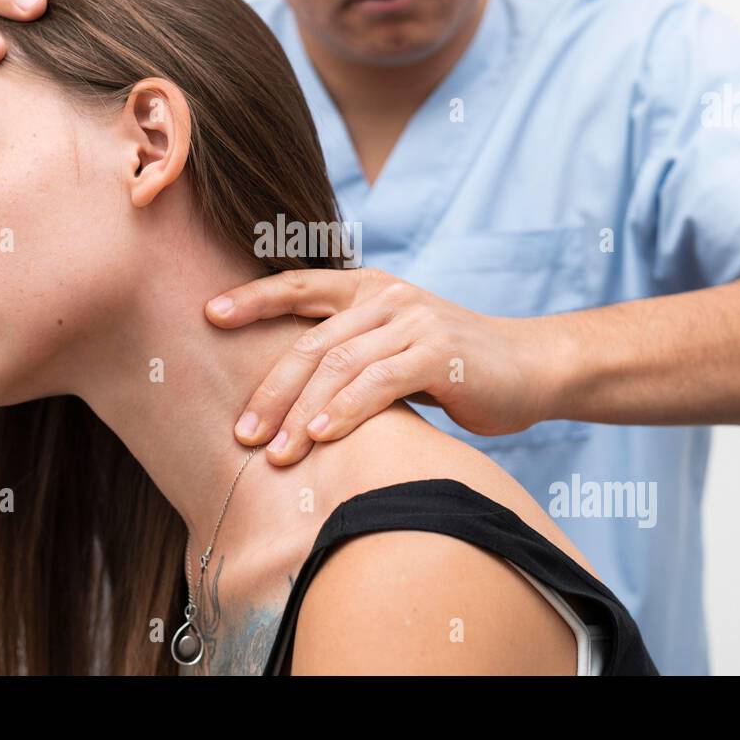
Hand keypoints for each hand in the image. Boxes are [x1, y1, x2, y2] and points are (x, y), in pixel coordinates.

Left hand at [206, 268, 555, 464]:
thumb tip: (287, 393)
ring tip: (275, 452)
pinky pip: (379, 382)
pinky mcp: (438, 351)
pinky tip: (321, 436)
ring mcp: (413, 321)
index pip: (298, 286)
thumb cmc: (453, 365)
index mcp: (368, 289)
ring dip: (301, 413)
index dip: (253, 299)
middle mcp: (386, 297)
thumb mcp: (395, 347)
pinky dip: (346, 410)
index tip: (208, 314)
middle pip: (311, 342)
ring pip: (339, 365)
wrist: (531, 366)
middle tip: (241, 432)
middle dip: (271, 390)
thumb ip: (350, 353)